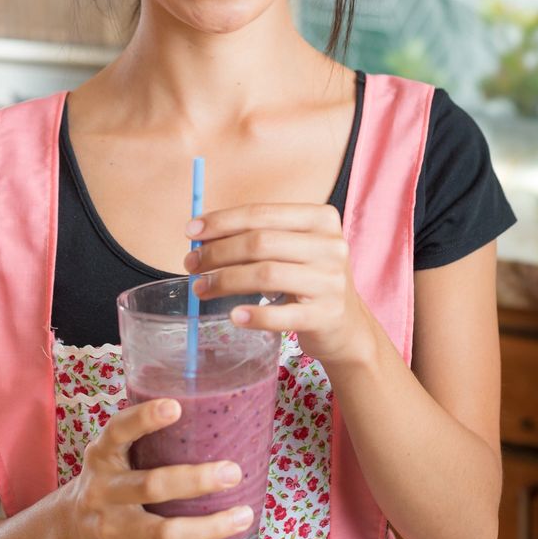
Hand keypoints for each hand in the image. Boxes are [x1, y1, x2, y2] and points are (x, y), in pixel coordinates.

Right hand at [68, 396, 252, 538]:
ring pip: (163, 534)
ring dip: (207, 528)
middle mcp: (103, 491)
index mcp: (102, 455)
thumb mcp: (112, 450)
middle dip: (195, 480)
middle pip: (150, 487)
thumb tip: (208, 410)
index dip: (144, 419)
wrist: (68, 527)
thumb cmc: (109, 476)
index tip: (175, 407)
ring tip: (244, 515)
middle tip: (233, 472)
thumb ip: (144, 434)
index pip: (118, 431)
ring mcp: (112, 530)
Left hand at [184, 202, 370, 367]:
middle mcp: (330, 245)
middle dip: (217, 252)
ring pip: (266, 275)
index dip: (222, 221)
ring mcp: (331, 281)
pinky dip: (253, 315)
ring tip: (201, 288)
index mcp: (321, 218)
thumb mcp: (293, 249)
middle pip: (260, 242)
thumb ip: (256, 237)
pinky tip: (233, 316)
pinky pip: (281, 315)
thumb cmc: (309, 279)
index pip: (261, 213)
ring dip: (225, 281)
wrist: (347, 326)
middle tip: (190, 265)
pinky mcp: (327, 316)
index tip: (190, 232)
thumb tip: (201, 236)